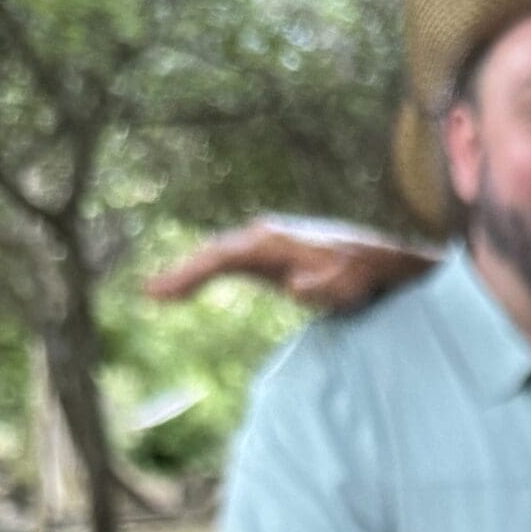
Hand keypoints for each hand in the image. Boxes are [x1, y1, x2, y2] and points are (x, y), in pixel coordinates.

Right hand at [142, 216, 435, 312]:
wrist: (380, 262)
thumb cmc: (363, 277)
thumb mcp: (346, 285)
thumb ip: (322, 287)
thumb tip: (295, 287)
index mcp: (274, 242)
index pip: (223, 256)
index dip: (193, 274)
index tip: (167, 292)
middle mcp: (265, 235)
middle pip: (213, 253)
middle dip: (181, 274)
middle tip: (150, 295)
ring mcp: (266, 243)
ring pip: (218, 257)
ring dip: (189, 274)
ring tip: (158, 295)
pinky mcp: (270, 257)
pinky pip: (230, 263)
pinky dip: (206, 275)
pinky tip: (187, 290)